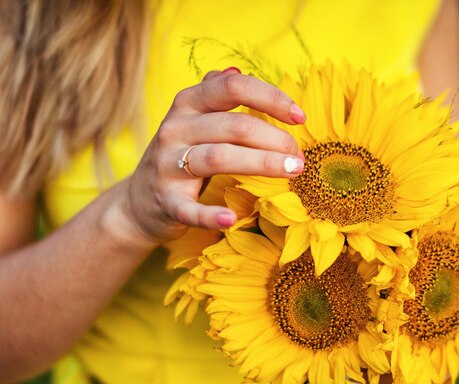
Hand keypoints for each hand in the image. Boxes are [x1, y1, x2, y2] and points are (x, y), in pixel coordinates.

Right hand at [123, 67, 305, 242]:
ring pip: (219, 158)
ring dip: (262, 164)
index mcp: (188, 103)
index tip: (300, 118)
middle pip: (235, 126)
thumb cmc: (180, 155)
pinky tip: (232, 219)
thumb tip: (237, 70)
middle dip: (276, 140)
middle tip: (300, 158)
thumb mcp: (192, 119)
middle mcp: (176, 128)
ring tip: (293, 172)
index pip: (233, 87)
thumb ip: (214, 95)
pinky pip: (190, 208)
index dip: (271, 98)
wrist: (139, 201)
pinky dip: (211, 215)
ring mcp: (168, 165)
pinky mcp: (167, 201)